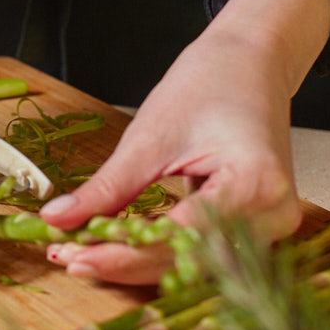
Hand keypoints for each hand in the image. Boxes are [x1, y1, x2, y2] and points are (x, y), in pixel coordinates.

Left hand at [41, 0, 329, 284]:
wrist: (251, 64)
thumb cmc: (211, 84)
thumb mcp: (149, 137)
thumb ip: (107, 187)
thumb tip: (56, 219)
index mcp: (255, 185)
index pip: (178, 238)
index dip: (121, 254)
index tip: (73, 257)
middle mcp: (273, 215)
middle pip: (186, 260)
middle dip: (123, 264)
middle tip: (70, 260)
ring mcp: (271, 226)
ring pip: (192, 265)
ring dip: (138, 264)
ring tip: (85, 256)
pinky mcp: (257, 228)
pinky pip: (201, 253)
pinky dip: (158, 253)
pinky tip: (118, 249)